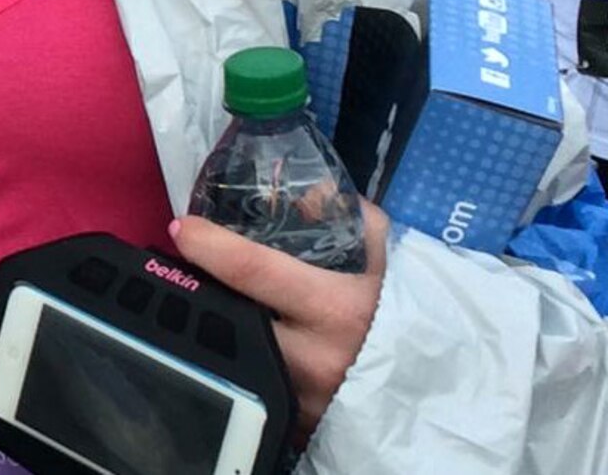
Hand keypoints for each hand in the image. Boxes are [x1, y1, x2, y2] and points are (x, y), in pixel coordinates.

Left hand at [170, 200, 389, 434]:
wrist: (425, 377)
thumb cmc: (391, 301)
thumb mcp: (375, 247)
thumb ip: (339, 210)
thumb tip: (297, 190)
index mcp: (336, 307)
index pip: (251, 269)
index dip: (208, 244)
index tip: (182, 228)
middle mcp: (312, 357)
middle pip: (228, 312)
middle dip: (199, 286)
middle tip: (187, 262)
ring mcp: (298, 394)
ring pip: (230, 348)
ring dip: (214, 318)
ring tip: (210, 291)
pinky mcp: (290, 418)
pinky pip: (248, 376)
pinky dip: (234, 349)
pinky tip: (233, 329)